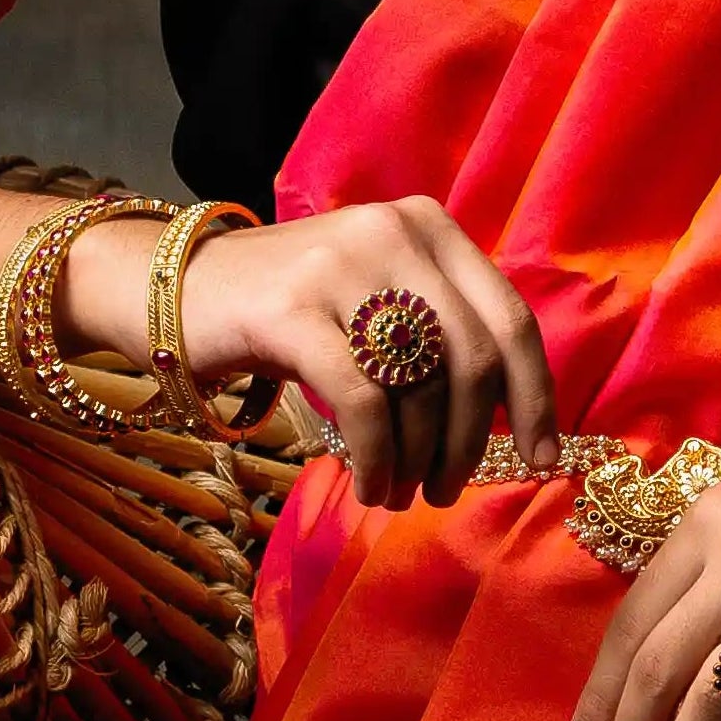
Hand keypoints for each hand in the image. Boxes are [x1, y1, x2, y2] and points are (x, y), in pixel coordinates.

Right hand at [171, 197, 558, 510]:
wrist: (177, 287)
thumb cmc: (292, 309)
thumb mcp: (377, 297)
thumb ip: (440, 332)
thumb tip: (513, 419)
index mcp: (428, 227)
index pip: (510, 318)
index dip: (535, 396)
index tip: (544, 458)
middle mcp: (394, 233)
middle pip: (473, 359)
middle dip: (472, 442)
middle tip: (450, 491)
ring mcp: (342, 266)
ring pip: (420, 387)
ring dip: (420, 461)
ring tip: (402, 493)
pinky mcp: (292, 310)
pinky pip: (363, 403)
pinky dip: (379, 459)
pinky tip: (371, 486)